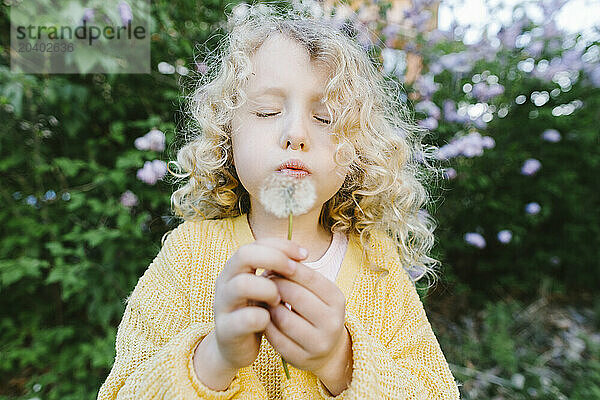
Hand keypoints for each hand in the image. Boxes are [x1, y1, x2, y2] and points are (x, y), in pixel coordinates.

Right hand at [211, 237, 307, 369]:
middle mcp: (225, 281)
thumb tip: (302, 255)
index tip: (304, 255)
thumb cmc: (257, 312)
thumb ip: (278, 271)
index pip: (256, 243)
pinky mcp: (226, 329)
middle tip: (293, 271)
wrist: (236, 348)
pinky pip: (244, 318)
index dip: (282, 245)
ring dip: (267, 289)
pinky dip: (262, 317)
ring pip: (241, 284)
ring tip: (279, 300)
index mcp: (236, 268)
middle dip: (274, 259)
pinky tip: (270, 319)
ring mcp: (222, 304)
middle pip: (244, 255)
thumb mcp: (267, 287)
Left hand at [263, 261, 352, 392]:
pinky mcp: (302, 359)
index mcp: (337, 299)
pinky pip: (275, 338)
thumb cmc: (315, 310)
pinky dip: (265, 325)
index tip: (272, 264)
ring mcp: (319, 343)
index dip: (287, 268)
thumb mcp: (315, 291)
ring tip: (263, 298)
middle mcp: (332, 322)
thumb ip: (299, 274)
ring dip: (267, 306)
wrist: (326, 349)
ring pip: (282, 317)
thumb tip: (275, 253)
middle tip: (262, 281)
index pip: (309, 276)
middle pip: (294, 295)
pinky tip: (263, 317)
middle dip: (274, 285)